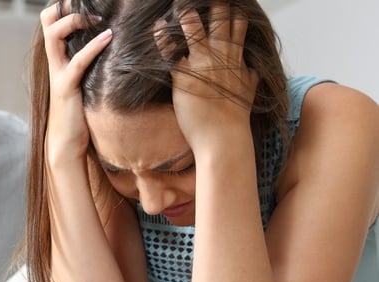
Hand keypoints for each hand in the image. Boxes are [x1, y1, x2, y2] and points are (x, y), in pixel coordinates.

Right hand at [41, 1, 111, 165]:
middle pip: (46, 21)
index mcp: (58, 58)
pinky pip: (77, 62)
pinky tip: (109, 37)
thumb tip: (112, 49)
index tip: (88, 6)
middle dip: (64, 7)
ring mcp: (58, 74)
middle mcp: (54, 62)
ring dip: (75, 20)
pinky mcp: (67, 88)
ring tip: (97, 18)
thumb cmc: (79, 114)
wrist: (67, 144)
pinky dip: (93, 47)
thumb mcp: (84, 82)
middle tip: (89, 8)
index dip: (64, 8)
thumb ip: (90, 64)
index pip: (51, 21)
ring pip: (54, 35)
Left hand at [158, 4, 258, 149]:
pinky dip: (163, 38)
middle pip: (219, 22)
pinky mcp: (183, 76)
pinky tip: (157, 26)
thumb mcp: (250, 92)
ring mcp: (202, 65)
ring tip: (181, 3)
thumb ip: (250, 76)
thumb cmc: (235, 118)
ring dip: (187, 15)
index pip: (238, 28)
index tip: (231, 2)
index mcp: (236, 59)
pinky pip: (171, 52)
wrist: (224, 138)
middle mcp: (221, 58)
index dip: (233, 13)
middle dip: (215, 6)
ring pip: (195, 31)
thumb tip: (254, 70)